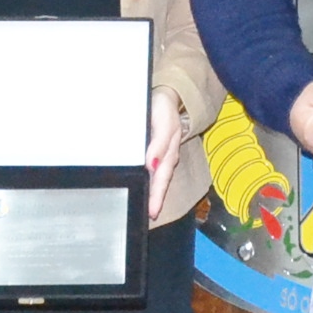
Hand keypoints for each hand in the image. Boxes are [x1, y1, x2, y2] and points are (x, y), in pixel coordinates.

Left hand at [144, 89, 184, 219]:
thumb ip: (159, 143)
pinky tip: (144, 188)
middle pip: (161, 182)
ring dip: (154, 194)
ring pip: (159, 178)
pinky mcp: (157, 152)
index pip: (161, 178)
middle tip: (150, 217)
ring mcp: (163, 155)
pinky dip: (151, 182)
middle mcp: (167, 156)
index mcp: (168, 151)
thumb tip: (151, 166)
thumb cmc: (163, 107)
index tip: (152, 212)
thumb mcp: (162, 121)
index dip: (157, 195)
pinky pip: (155, 171)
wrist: (167, 95)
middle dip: (156, 200)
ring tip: (149, 210)